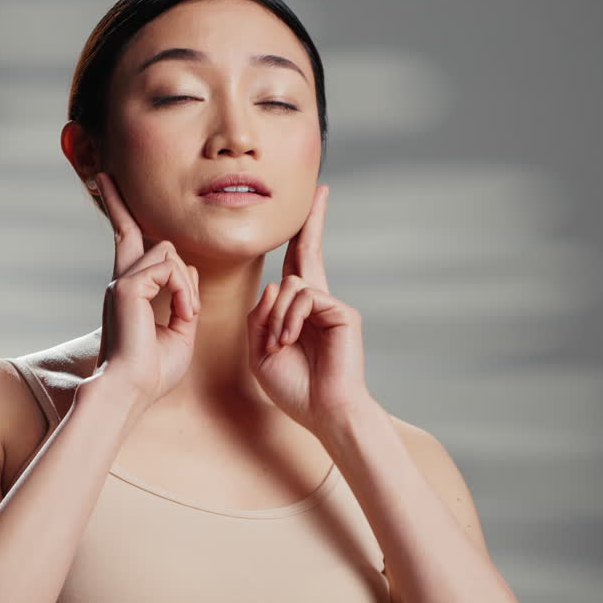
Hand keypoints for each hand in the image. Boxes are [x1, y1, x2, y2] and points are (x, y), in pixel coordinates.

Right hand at [92, 172, 200, 405]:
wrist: (131, 390)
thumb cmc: (153, 371)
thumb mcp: (179, 333)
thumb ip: (184, 300)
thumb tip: (188, 272)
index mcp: (130, 291)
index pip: (128, 246)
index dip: (122, 218)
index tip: (106, 190)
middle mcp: (121, 281)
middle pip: (128, 230)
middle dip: (118, 202)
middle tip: (102, 175)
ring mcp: (122, 282)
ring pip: (167, 251)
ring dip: (186, 282)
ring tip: (186, 313)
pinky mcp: (127, 287)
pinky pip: (170, 268)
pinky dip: (184, 290)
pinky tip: (183, 313)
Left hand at [246, 184, 371, 435]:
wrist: (322, 412)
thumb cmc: (294, 387)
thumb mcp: (259, 350)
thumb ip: (260, 316)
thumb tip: (274, 285)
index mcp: (298, 309)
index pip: (296, 266)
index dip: (299, 237)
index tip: (309, 211)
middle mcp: (317, 302)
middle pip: (309, 252)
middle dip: (313, 221)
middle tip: (322, 191)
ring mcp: (332, 306)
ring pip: (290, 285)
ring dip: (275, 316)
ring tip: (277, 345)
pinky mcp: (343, 313)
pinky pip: (304, 299)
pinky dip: (289, 319)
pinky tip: (288, 341)